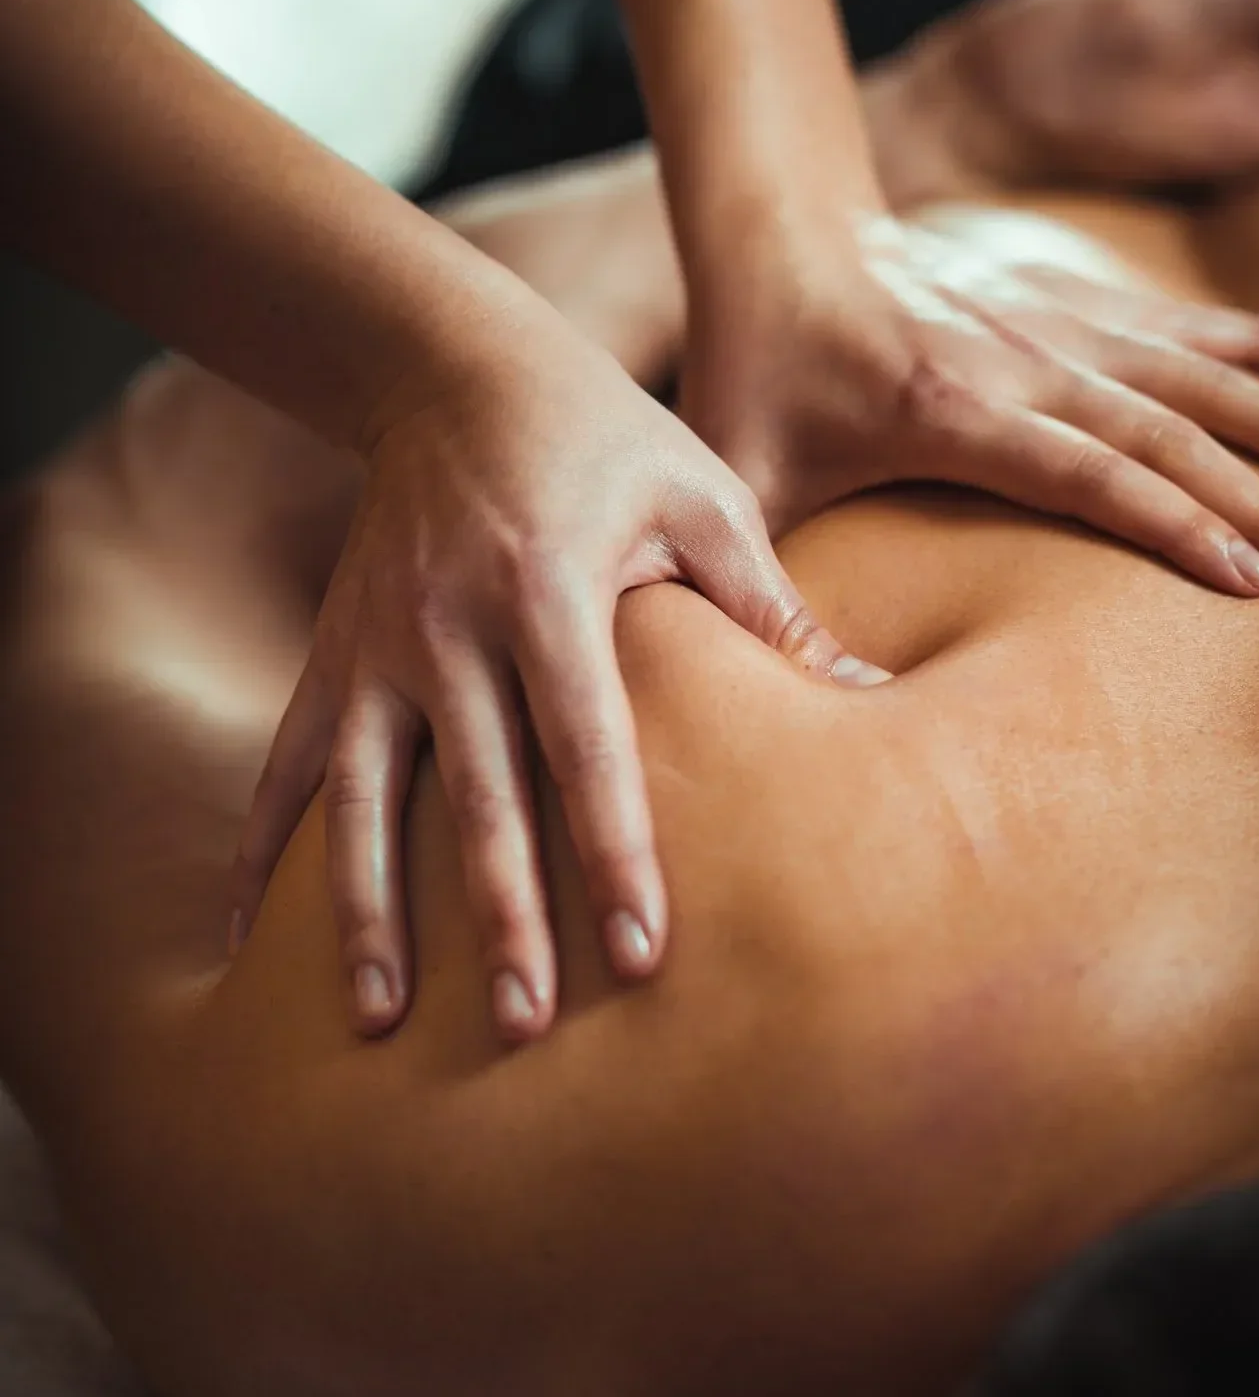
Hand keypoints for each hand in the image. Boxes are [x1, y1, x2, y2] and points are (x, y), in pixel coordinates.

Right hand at [231, 292, 876, 1041]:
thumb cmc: (604, 436)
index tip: (639, 954)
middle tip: (521, 1031)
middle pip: (475, 793)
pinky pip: (286, 766)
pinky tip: (247, 943)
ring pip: (360, 800)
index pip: (586, 743)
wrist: (453, 365)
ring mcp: (376, 646)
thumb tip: (873, 696)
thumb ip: (770, 603)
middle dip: (500, 916)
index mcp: (549, 588)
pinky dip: (261, 853)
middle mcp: (449, 627)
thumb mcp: (700, 494)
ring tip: (373, 1022)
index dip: (613, 849)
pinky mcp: (331, 653)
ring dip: (368, 914)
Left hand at [682, 204, 1258, 596]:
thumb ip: (754, 577)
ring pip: (1193, 375)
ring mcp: (1053, 322)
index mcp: (949, 410)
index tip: (1255, 580)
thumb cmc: (757, 368)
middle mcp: (1021, 359)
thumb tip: (777, 681)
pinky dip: (1253, 341)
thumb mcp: (743, 474)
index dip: (1171, 524)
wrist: (783, 234)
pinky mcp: (1066, 295)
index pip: (1084, 474)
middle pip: (1165, 434)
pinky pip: (1175, 321)